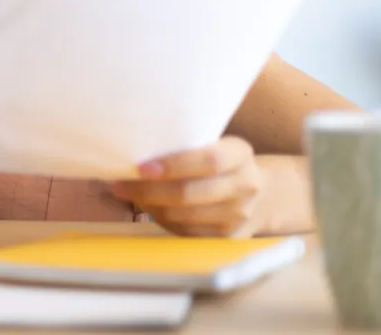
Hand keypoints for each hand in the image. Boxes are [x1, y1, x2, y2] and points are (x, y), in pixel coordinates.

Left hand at [110, 136, 264, 237]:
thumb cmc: (218, 163)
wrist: (259, 195)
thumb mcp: (213, 144)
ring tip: (129, 195)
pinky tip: (148, 208)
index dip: (174, 165)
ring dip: (151, 207)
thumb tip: (133, 148)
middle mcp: (245, 185)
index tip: (141, 168)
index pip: (209, 160)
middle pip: (191, 193)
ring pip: (185, 216)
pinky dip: (162, 220)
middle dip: (150, 191)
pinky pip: (187, 231)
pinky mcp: (228, 236)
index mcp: (240, 154)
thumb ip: (185, 145)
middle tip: (120, 186)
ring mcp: (239, 214)